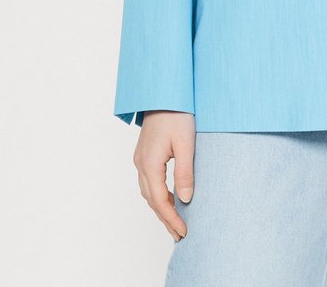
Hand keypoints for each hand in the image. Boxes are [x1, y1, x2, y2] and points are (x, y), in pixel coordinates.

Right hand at [133, 111, 195, 240]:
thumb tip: (186, 200)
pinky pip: (149, 181)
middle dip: (165, 218)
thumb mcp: (186, 143)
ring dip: (161, 208)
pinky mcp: (145, 153)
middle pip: (151, 200)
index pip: (160, 201)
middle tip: (179, 234)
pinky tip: (171, 197)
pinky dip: (159, 194)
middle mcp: (141, 163)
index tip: (184, 232)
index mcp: (150, 163)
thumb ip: (184, 172)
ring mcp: (141, 158)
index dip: (171, 218)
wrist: (165, 91)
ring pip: (148, 192)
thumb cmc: (177, 113)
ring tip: (176, 221)